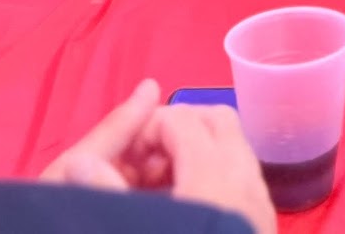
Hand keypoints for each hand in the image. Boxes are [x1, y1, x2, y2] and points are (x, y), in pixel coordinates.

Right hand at [44, 80, 276, 232]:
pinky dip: (214, 174)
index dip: (146, 130)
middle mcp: (245, 181)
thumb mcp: (139, 225)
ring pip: (233, 148)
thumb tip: (80, 162)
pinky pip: (242, 176)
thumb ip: (107, 194)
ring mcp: (260, 202)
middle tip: (142, 163)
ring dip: (195, 152)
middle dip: (176, 128)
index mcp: (214, 179)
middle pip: (217, 121)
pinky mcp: (264, 224)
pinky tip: (184, 210)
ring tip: (157, 188)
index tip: (122, 159)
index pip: (183, 120)